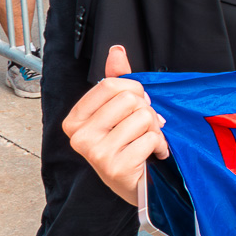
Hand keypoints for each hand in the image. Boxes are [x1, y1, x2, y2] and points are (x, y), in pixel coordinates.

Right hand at [62, 45, 167, 207]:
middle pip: (129, 99)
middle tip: (145, 127)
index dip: (134, 90)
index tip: (138, 104)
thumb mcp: (120, 112)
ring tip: (148, 142)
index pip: (110, 84)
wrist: (137, 186)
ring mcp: (95, 153)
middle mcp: (79, 137)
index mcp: (75, 120)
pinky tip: (153, 155)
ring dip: (155, 129)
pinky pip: (151, 138)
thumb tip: (116, 50)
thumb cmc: (128, 145)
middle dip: (147, 111)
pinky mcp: (115, 167)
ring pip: (143, 117)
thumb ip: (118, 81)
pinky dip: (160, 145)